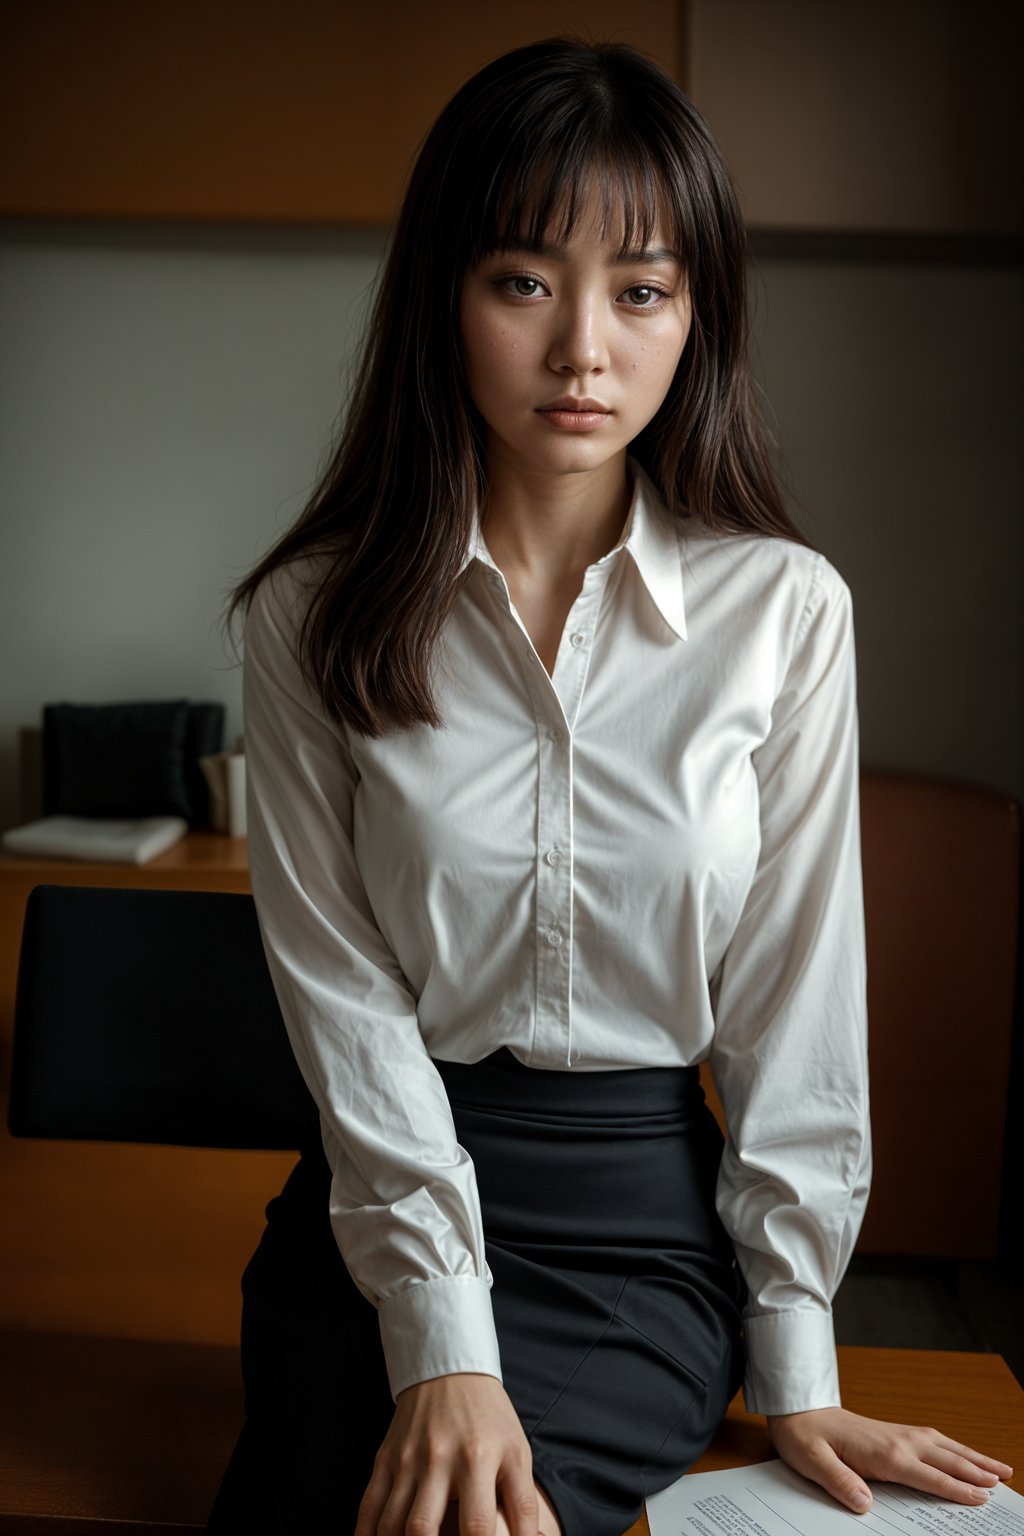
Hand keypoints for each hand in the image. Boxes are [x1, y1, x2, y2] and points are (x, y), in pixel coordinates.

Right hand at [354, 1371, 538, 1535]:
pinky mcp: (385, 1459)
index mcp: (477, 1459)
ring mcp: (406, 1460)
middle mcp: (438, 1460)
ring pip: (391, 1523)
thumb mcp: (517, 1453)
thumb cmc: (489, 1418)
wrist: (448, 1370)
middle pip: (423, 1528)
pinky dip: (366, 1534)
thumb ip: (523, 1503)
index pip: (477, 1526)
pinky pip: (369, 1505)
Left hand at [768, 1407, 1013, 1513]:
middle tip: (1006, 1480)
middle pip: (945, 1457)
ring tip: (1000, 1468)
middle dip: (977, 1470)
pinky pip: (934, 1440)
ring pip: (944, 1445)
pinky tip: (964, 1453)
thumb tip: (864, 1503)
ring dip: (972, 1456)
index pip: (927, 1474)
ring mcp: (898, 1433)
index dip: (955, 1487)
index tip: (982, 1497)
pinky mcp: (894, 1432)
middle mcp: (897, 1440)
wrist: (798, 1408)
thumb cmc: (804, 1436)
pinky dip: (955, 1447)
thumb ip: (838, 1481)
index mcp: (883, 1452)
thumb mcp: (812, 1461)